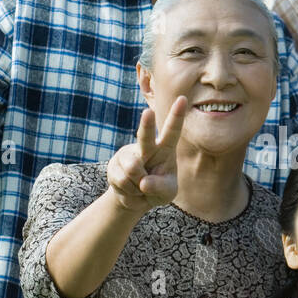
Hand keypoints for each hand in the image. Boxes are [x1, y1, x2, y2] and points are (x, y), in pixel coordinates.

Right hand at [106, 99, 185, 213]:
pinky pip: (122, 181)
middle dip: (146, 125)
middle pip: (146, 136)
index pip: (172, 131)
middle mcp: (146, 147)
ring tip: (140, 187)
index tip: (183, 98)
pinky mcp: (113, 165)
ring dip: (138, 186)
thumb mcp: (167, 193)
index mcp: (165, 149)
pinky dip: (128, 192)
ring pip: (133, 169)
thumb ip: (160, 188)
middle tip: (148, 112)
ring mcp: (128, 155)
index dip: (177, 116)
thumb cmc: (157, 190)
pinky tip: (130, 189)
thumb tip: (143, 182)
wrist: (134, 198)